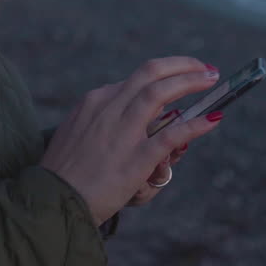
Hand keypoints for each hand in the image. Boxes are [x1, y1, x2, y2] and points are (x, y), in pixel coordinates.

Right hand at [40, 57, 224, 225]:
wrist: (52, 200)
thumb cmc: (63, 172)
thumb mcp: (75, 133)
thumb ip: (100, 122)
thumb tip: (129, 119)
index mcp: (94, 101)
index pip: (136, 79)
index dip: (165, 74)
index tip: (182, 75)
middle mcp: (108, 108)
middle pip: (150, 73)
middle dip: (182, 65)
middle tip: (205, 70)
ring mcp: (122, 132)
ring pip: (160, 92)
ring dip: (191, 81)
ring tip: (213, 80)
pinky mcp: (134, 160)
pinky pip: (171, 136)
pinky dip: (194, 125)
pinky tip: (211, 120)